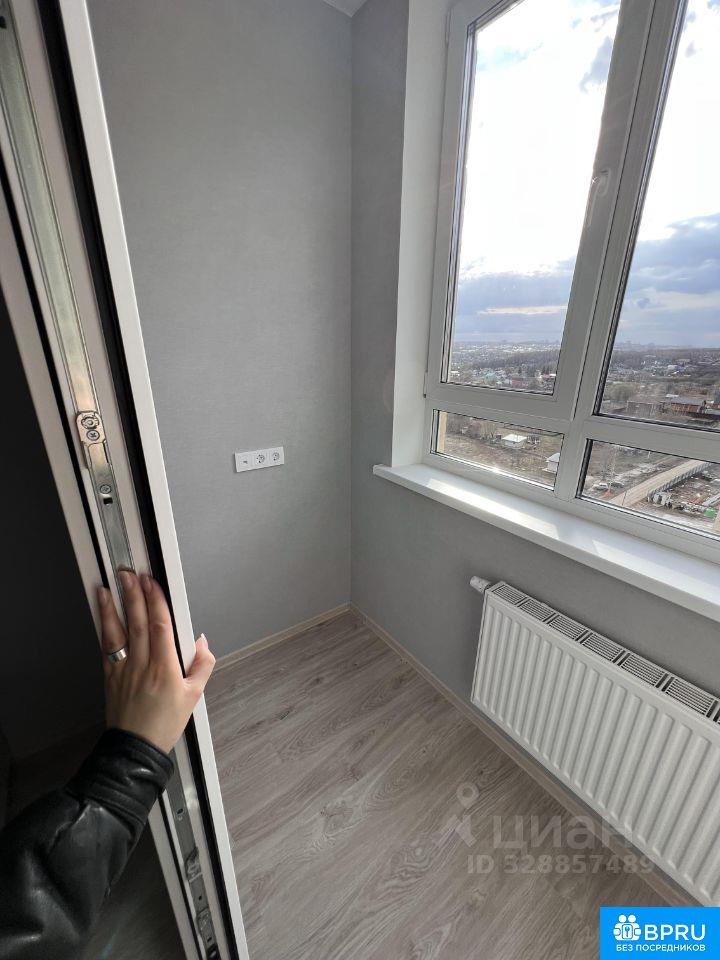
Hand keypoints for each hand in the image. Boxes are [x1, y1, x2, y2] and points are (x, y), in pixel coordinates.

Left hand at [97, 570, 214, 753]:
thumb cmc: (165, 724)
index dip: (157, 601)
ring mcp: (123, 669)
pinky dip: (105, 626)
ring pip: (119, 631)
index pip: (161, 626)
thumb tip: (200, 641)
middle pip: (139, 622)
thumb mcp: (195, 696)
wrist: (135, 749)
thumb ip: (202, 665)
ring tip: (110, 585)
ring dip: (114, 606)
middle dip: (134, 595)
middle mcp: (142, 665)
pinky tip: (103, 612)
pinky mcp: (110, 676)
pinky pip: (107, 646)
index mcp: (165, 669)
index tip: (153, 583)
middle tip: (130, 573)